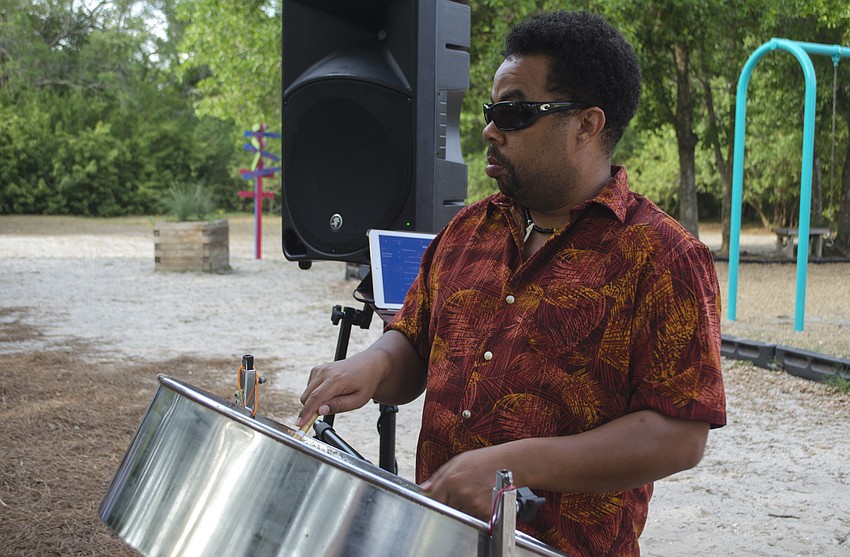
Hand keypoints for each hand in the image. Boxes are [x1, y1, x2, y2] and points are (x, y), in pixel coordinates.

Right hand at [297, 331, 426, 426]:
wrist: (368, 365)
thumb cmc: (365, 383)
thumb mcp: (358, 400)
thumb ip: (339, 406)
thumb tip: (320, 411)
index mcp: (336, 380)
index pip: (315, 398)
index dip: (306, 413)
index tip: (299, 424)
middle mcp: (325, 372)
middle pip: (307, 397)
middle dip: (311, 409)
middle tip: (326, 413)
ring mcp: (320, 369)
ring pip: (306, 393)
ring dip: (314, 401)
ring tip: (335, 398)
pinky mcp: (317, 369)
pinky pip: (309, 387)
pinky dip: (315, 394)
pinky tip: (330, 392)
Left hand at [420, 446, 507, 520]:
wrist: (510, 463)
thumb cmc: (485, 460)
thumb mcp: (458, 461)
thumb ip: (438, 476)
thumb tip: (425, 488)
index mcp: (451, 480)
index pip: (433, 500)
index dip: (435, 501)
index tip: (437, 502)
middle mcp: (461, 493)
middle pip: (446, 510)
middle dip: (449, 506)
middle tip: (458, 498)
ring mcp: (474, 504)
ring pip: (460, 517)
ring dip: (463, 511)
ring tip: (472, 498)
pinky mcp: (486, 513)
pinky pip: (475, 519)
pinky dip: (476, 514)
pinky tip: (481, 502)